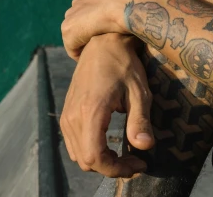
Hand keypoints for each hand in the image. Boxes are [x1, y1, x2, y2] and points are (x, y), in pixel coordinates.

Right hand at [60, 33, 154, 177]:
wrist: (103, 43)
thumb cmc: (125, 65)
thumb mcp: (139, 92)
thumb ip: (140, 121)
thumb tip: (145, 147)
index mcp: (91, 112)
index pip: (95, 157)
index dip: (117, 169)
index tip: (139, 165)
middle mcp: (73, 117)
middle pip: (86, 161)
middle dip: (112, 167)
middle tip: (136, 161)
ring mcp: (67, 116)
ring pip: (79, 155)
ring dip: (102, 160)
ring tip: (127, 155)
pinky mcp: (67, 113)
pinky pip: (75, 143)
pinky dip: (92, 150)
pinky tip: (112, 144)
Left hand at [62, 0, 134, 60]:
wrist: (130, 3)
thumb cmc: (139, 0)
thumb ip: (130, 2)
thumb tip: (145, 8)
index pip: (90, 7)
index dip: (100, 20)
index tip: (110, 30)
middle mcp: (81, 0)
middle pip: (80, 21)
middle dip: (89, 31)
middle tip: (104, 43)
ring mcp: (72, 14)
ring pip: (75, 34)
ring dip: (86, 43)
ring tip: (99, 54)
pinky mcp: (69, 29)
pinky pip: (73, 48)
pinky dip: (81, 54)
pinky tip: (94, 58)